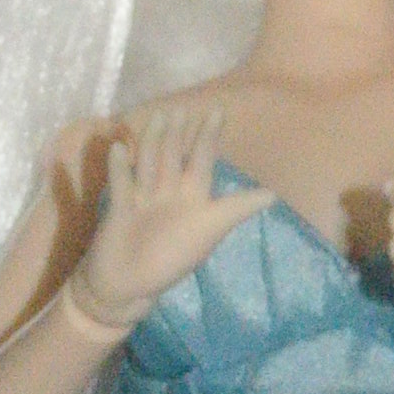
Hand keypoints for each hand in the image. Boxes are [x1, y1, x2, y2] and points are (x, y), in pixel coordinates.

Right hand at [77, 104, 273, 323]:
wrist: (130, 287)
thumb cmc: (172, 260)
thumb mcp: (209, 231)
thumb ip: (237, 209)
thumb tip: (274, 195)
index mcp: (192, 199)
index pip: (202, 160)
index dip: (208, 137)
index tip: (216, 111)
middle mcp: (168, 194)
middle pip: (174, 157)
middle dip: (178, 133)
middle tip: (182, 107)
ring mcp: (143, 200)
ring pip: (149, 164)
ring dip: (152, 142)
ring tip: (157, 117)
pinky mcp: (120, 208)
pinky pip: (121, 184)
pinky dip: (120, 168)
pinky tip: (119, 148)